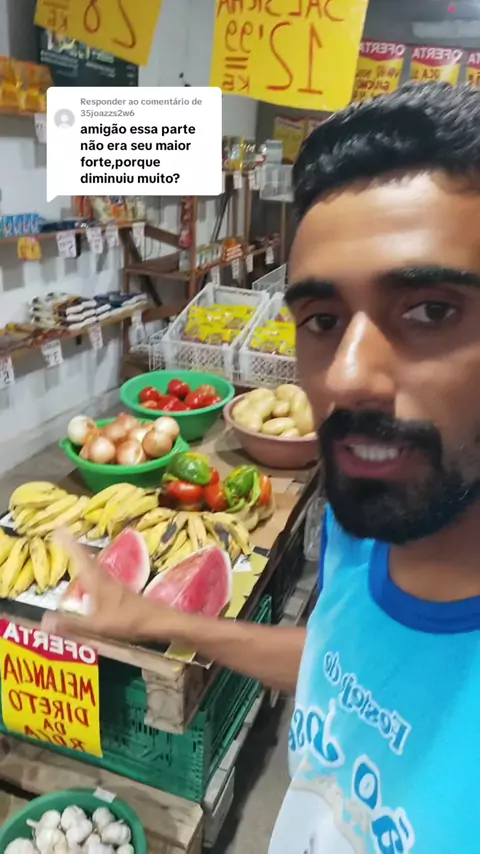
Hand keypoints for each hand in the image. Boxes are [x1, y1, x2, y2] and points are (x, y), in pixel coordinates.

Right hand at [41, 530, 179, 643]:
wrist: (159, 621)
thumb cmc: (129, 621)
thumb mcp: (97, 626)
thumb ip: (71, 624)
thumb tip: (44, 621)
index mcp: (98, 582)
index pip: (80, 558)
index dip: (69, 543)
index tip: (59, 528)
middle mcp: (105, 579)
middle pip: (86, 558)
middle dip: (73, 547)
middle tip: (61, 534)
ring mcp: (114, 585)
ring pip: (93, 566)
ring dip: (82, 556)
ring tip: (71, 549)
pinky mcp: (120, 593)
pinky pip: (99, 576)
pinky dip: (89, 570)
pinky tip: (90, 578)